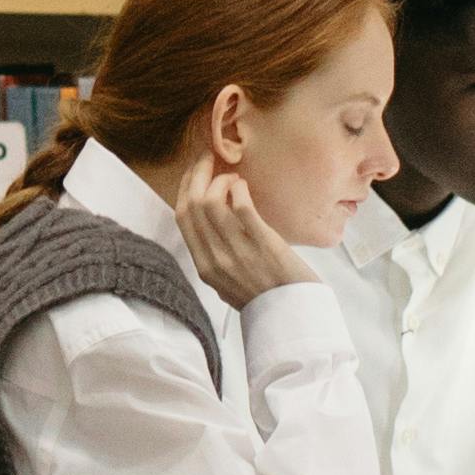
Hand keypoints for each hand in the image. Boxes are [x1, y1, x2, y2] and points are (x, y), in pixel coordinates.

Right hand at [169, 157, 322, 308]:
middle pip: (193, 204)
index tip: (194, 172)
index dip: (185, 187)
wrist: (292, 315)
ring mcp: (237, 251)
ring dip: (221, 179)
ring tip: (234, 176)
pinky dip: (239, 188)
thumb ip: (215, 258)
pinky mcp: (263, 243)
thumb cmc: (264, 299)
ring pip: (212, 202)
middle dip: (198, 174)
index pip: (182, 217)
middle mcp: (215, 258)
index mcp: (203, 267)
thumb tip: (213, 225)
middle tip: (210, 159)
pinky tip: (244, 185)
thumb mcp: (227, 284)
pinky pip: (242, 205)